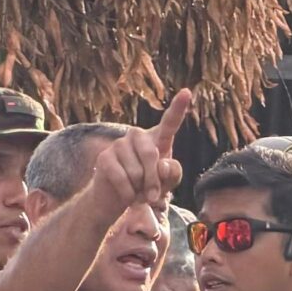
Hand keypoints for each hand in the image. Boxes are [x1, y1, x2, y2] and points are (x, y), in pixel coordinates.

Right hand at [85, 89, 191, 211]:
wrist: (117, 198)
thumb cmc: (146, 187)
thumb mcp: (166, 184)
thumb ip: (172, 174)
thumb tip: (162, 165)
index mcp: (157, 139)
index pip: (169, 123)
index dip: (178, 108)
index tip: (186, 92)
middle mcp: (138, 136)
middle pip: (151, 155)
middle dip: (153, 181)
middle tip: (152, 196)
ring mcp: (119, 144)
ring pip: (136, 172)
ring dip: (139, 189)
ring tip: (136, 191)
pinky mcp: (105, 157)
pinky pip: (122, 179)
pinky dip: (128, 194)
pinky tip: (126, 195)